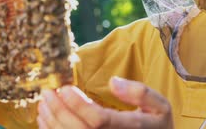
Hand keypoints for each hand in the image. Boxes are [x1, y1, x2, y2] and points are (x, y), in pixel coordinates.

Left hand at [37, 76, 173, 128]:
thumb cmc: (158, 127)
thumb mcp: (161, 107)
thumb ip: (141, 93)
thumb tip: (114, 81)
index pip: (98, 120)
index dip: (78, 104)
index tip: (65, 87)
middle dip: (59, 111)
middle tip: (48, 92)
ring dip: (52, 122)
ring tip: (44, 103)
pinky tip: (46, 120)